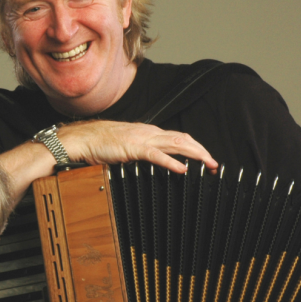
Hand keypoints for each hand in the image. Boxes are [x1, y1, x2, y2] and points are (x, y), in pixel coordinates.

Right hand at [58, 120, 217, 175]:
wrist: (84, 138)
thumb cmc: (102, 142)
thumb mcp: (128, 146)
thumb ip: (142, 151)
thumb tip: (155, 161)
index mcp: (149, 132)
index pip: (179, 137)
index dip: (196, 147)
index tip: (207, 159)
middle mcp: (150, 133)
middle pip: (183, 139)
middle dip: (202, 151)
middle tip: (215, 164)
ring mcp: (142, 139)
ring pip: (176, 144)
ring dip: (195, 154)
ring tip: (208, 164)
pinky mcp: (133, 148)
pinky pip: (156, 155)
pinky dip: (172, 162)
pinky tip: (182, 169)